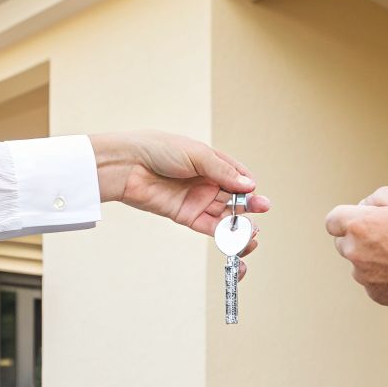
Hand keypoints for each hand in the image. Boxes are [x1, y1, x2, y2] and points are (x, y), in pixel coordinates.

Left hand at [89, 131, 269, 269]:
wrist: (127, 165)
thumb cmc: (158, 149)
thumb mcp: (196, 154)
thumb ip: (223, 171)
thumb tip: (250, 185)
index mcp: (213, 163)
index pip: (239, 177)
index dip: (250, 188)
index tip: (257, 196)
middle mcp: (208, 182)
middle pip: (236, 199)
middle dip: (250, 208)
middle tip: (260, 213)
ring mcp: (198, 200)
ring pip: (226, 216)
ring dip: (240, 225)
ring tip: (251, 232)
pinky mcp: (186, 216)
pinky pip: (210, 227)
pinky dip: (223, 234)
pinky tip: (234, 237)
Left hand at [324, 187, 387, 312]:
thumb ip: (383, 197)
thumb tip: (366, 204)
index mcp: (362, 225)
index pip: (332, 220)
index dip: (348, 215)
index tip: (366, 217)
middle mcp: (356, 253)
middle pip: (343, 241)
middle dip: (360, 235)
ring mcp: (365, 277)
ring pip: (358, 262)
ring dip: (372, 255)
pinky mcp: (377, 295)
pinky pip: (372, 280)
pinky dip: (384, 274)